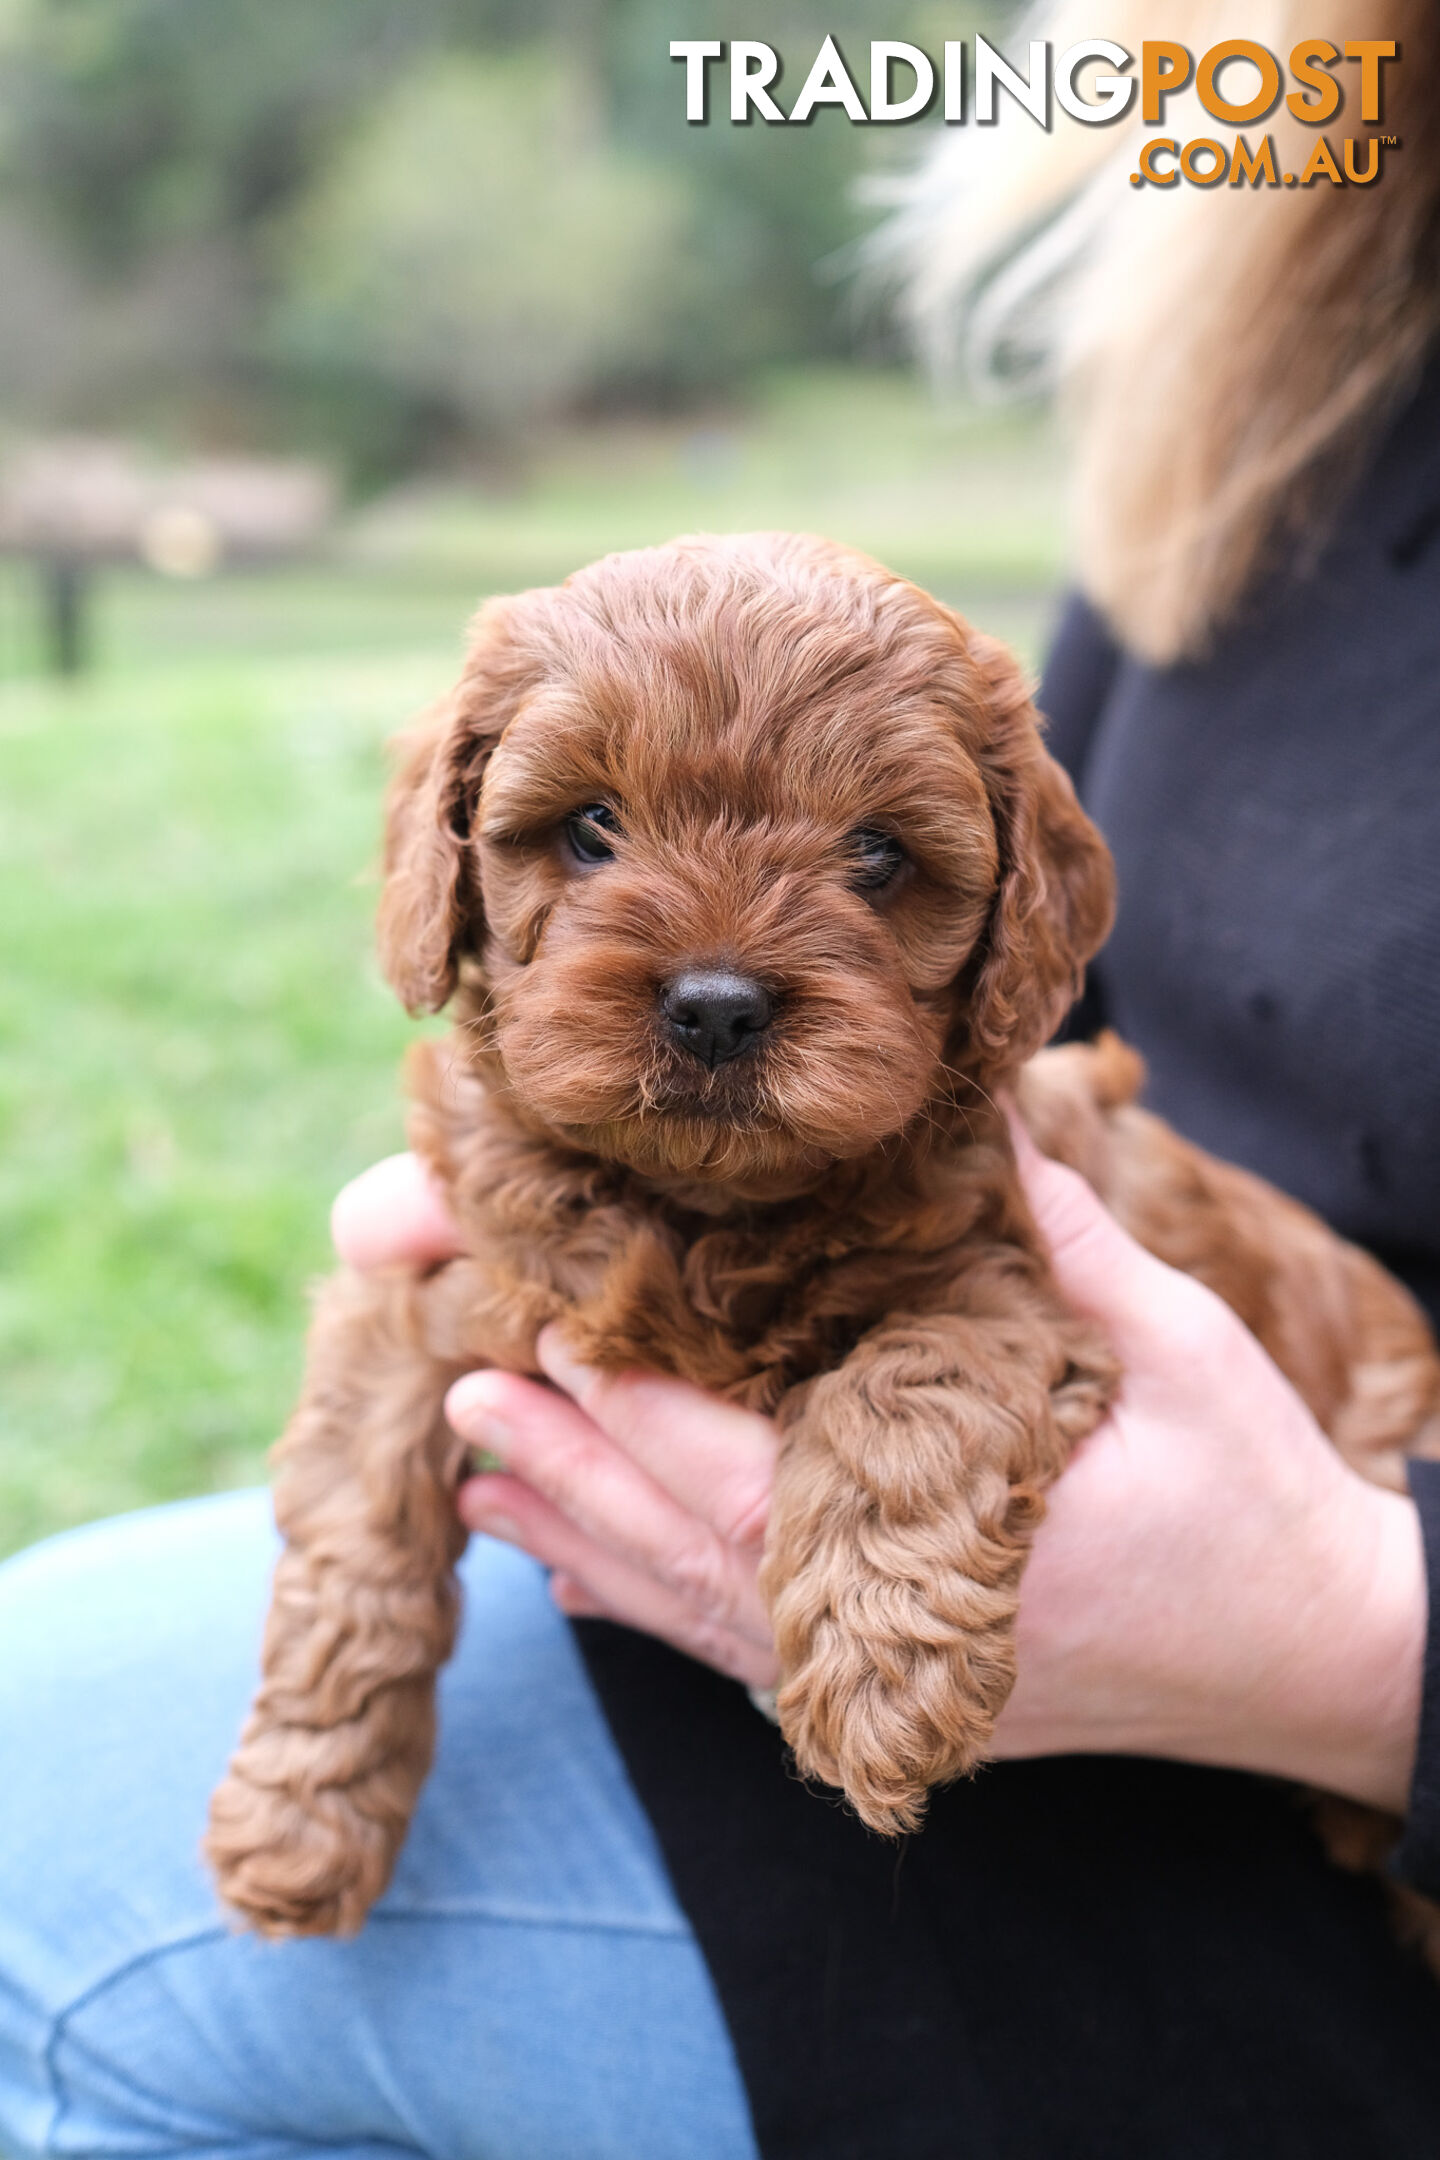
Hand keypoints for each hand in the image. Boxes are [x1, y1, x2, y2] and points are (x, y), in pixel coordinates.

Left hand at [331, 1143, 1425, 1809]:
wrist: (1326, 1659)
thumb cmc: (1258, 1502)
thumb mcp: (1178, 1350)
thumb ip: (1061, 1241)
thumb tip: (981, 1118)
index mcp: (966, 1549)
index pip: (753, 1485)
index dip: (639, 1419)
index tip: (546, 1343)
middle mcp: (908, 1635)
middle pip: (694, 1559)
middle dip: (573, 1478)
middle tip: (465, 1402)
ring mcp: (901, 1681)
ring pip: (704, 1620)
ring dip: (590, 1549)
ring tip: (485, 1491)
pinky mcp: (911, 1695)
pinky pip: (750, 1661)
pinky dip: (661, 1615)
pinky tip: (588, 1590)